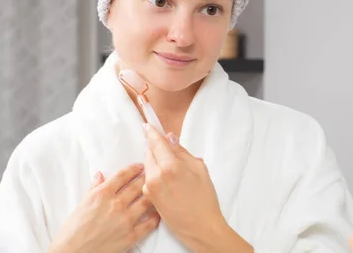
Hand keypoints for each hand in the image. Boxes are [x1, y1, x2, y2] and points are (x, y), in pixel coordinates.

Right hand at [49, 164, 159, 252]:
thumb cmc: (73, 231)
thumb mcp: (81, 204)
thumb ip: (94, 188)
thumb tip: (100, 175)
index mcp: (102, 194)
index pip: (123, 175)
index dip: (134, 168)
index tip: (140, 166)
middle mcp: (116, 204)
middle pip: (138, 185)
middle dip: (146, 177)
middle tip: (152, 174)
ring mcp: (125, 220)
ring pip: (147, 201)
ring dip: (153, 194)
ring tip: (158, 190)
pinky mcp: (131, 236)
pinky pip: (149, 223)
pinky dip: (155, 216)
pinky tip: (157, 212)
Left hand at [142, 124, 251, 252]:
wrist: (200, 227)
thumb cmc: (205, 199)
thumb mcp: (199, 169)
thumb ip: (182, 152)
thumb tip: (170, 138)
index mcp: (170, 166)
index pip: (156, 142)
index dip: (151, 132)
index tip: (147, 124)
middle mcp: (155, 176)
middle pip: (149, 153)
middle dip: (155, 147)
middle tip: (165, 146)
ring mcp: (149, 188)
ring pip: (147, 165)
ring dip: (154, 161)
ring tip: (171, 167)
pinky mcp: (148, 198)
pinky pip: (148, 179)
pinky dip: (154, 174)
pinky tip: (168, 180)